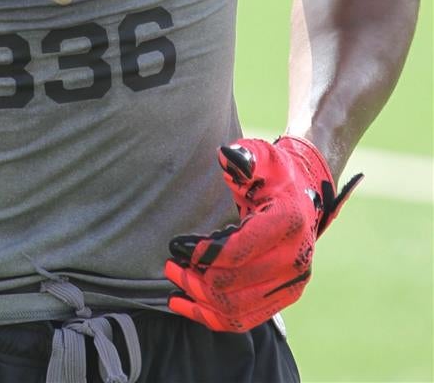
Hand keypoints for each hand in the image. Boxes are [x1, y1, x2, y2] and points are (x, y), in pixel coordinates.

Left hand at [164, 136, 360, 332]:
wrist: (305, 194)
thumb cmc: (274, 173)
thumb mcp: (262, 156)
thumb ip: (244, 157)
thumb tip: (226, 156)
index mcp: (288, 223)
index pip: (241, 250)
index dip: (206, 253)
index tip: (180, 246)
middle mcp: (295, 259)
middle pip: (235, 284)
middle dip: (196, 278)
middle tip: (170, 264)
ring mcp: (292, 283)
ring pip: (238, 309)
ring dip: (200, 300)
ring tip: (175, 281)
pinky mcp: (285, 296)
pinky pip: (246, 319)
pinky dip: (214, 317)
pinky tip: (186, 304)